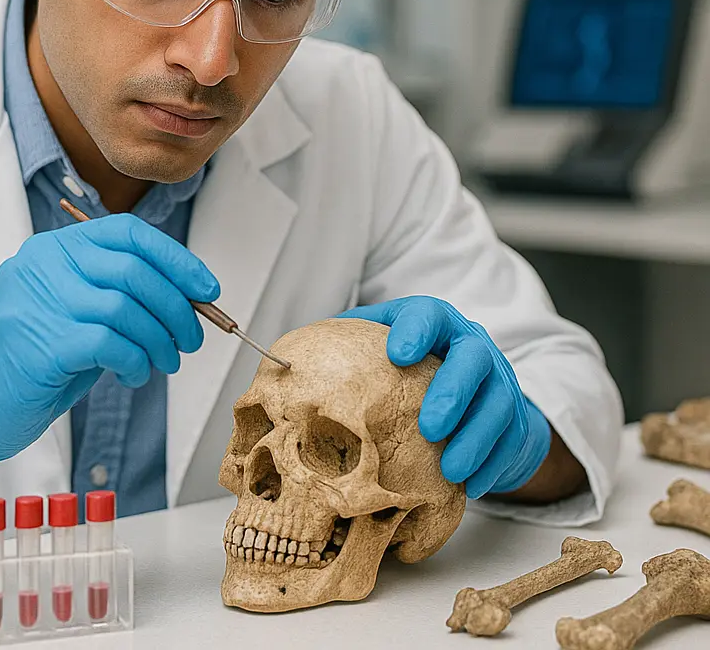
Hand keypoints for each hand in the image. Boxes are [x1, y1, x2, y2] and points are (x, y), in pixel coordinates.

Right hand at [0, 214, 218, 489]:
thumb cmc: (35, 357)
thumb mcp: (76, 311)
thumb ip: (121, 295)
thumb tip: (190, 297)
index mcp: (53, 247)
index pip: (128, 233)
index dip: (176, 259)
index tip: (207, 290)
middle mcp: (42, 264)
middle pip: (133, 270)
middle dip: (176, 308)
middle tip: (190, 339)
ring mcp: (36, 301)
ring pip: (126, 309)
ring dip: (160, 340)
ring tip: (164, 362)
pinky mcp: (38, 344)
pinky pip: (111, 344)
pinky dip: (135, 361)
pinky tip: (132, 374)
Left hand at [340, 296, 550, 498]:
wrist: (470, 389)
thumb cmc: (408, 369)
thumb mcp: (378, 346)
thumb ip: (343, 347)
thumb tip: (284, 363)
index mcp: (434, 324)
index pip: (429, 314)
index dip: (416, 330)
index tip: (397, 353)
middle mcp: (471, 346)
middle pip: (473, 359)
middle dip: (453, 392)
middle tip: (429, 426)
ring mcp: (500, 381)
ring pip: (499, 404)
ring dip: (475, 439)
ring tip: (450, 470)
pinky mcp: (516, 418)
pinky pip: (511, 441)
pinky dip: (492, 465)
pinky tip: (471, 486)